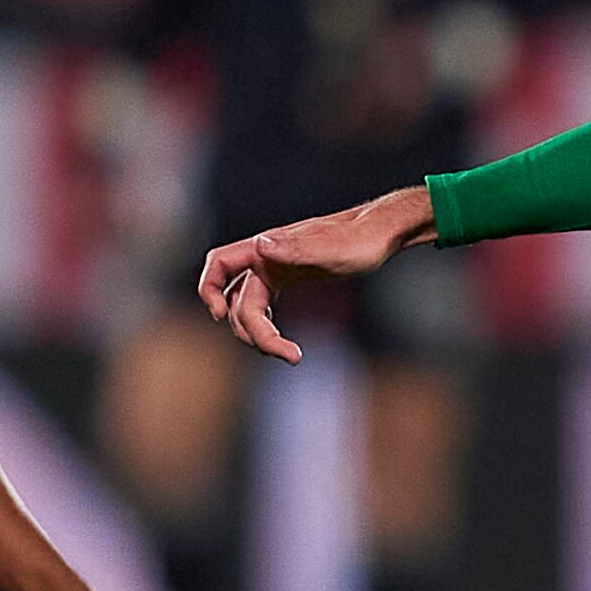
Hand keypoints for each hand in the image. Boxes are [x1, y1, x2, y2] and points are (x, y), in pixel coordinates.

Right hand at [195, 186, 437, 362]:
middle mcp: (265, 258)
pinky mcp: (288, 277)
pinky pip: (263, 305)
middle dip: (253, 332)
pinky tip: (285, 343)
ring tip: (292, 355)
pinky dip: (266, 326)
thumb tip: (259, 246)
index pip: (220, 263)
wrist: (380, 234)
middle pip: (237, 301)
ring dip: (260, 335)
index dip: (209, 290)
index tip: (222, 317)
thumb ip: (294, 249)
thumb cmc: (359, 241)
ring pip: (248, 308)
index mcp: (268, 247)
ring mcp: (276, 268)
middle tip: (289, 355)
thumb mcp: (330, 250)